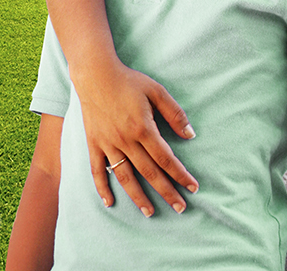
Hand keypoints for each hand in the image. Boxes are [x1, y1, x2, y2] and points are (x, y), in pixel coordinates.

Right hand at [71, 57, 197, 214]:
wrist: (95, 74)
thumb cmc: (128, 81)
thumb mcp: (156, 90)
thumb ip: (174, 113)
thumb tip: (190, 135)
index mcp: (143, 128)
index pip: (166, 158)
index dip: (180, 175)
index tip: (193, 187)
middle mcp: (126, 140)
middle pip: (149, 173)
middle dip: (167, 192)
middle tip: (180, 208)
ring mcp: (108, 144)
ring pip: (125, 177)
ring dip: (138, 197)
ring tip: (150, 212)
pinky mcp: (94, 143)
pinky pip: (97, 171)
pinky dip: (102, 188)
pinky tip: (110, 202)